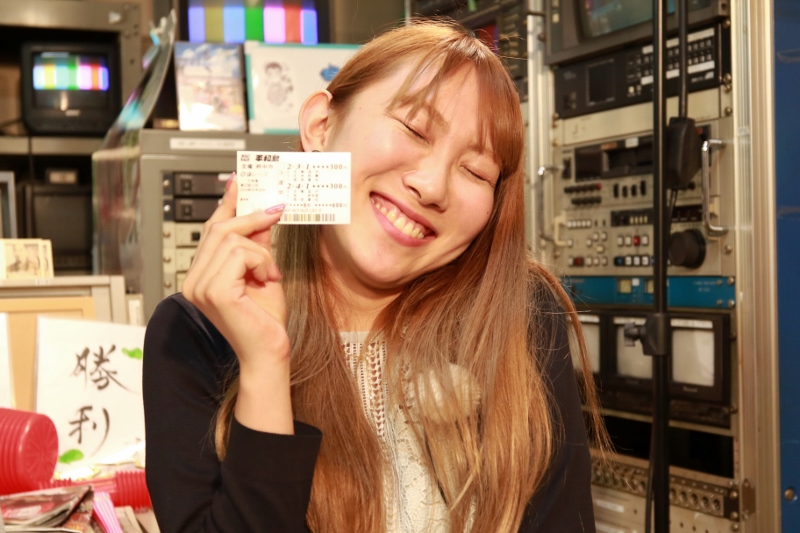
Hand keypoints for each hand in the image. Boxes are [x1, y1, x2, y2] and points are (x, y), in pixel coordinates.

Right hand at [181, 173, 288, 370]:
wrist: (270, 352)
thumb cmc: (265, 320)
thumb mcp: (263, 270)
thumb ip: (257, 243)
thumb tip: (261, 210)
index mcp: (200, 276)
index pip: (211, 230)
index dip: (227, 203)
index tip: (239, 180)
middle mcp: (194, 281)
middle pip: (220, 228)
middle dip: (252, 219)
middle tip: (278, 212)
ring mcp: (200, 287)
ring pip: (233, 240)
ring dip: (262, 253)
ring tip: (270, 274)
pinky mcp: (215, 292)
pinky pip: (241, 255)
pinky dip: (262, 263)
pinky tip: (267, 280)